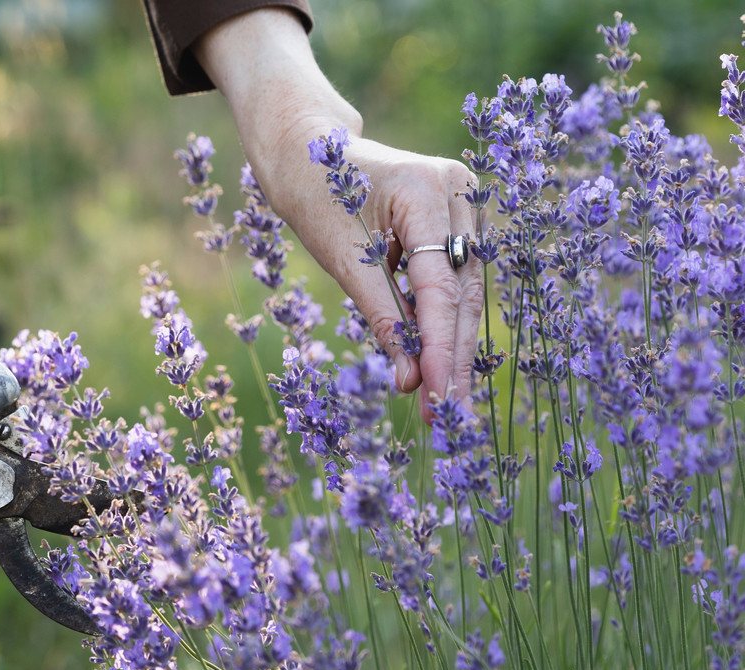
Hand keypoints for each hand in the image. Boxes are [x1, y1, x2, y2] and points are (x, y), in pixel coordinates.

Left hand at [196, 9, 482, 420]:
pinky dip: (445, 322)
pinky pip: (457, 280)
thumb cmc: (315, 194)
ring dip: (454, 348)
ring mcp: (466, 202)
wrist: (308, 146)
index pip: (442, 287)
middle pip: (464, 294)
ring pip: (467, 292)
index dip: (440, 348)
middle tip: (446, 418)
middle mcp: (460, 192)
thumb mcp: (343, 259)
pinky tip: (441, 367)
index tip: (434, 398)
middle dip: (453, 359)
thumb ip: (381, 317)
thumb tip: (408, 381)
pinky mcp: (459, 218)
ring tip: (444, 404)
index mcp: (428, 190)